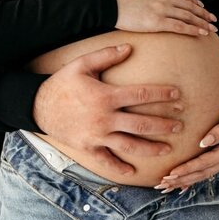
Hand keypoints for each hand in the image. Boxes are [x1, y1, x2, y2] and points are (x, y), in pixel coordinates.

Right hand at [33, 43, 184, 176]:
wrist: (38, 106)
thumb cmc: (62, 83)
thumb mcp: (81, 65)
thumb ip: (106, 56)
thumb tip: (129, 48)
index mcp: (107, 96)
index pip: (142, 94)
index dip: (162, 94)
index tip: (177, 96)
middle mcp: (105, 118)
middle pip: (142, 124)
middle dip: (164, 125)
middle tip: (180, 126)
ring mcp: (97, 135)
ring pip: (130, 145)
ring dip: (151, 148)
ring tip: (167, 149)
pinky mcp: (88, 147)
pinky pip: (107, 160)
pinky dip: (120, 167)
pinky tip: (134, 171)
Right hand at [112, 0, 217, 36]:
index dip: (195, 2)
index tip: (202, 7)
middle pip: (190, 6)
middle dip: (203, 13)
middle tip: (213, 19)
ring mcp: (162, 9)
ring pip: (189, 16)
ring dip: (203, 22)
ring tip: (212, 28)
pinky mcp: (157, 22)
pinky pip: (180, 26)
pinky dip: (193, 30)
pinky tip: (202, 33)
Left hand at [155, 106, 218, 191]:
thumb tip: (204, 142)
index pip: (203, 163)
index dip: (187, 169)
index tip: (171, 172)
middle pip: (199, 174)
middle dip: (180, 180)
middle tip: (162, 184)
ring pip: (200, 176)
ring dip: (182, 182)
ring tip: (164, 187)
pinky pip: (203, 174)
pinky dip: (190, 181)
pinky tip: (178, 186)